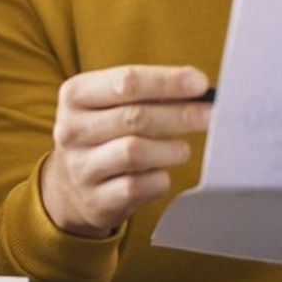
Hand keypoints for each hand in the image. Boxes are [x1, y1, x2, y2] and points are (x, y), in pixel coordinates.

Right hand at [40, 65, 212, 237]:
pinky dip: (159, 179)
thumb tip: (197, 87)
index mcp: (75, 95)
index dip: (168, 81)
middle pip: (134, 117)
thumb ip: (148, 92)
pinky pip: (138, 186)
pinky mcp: (96, 200)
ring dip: (170, 149)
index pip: (125, 81)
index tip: (200, 84)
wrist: (71, 187)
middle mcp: (71, 130)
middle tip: (210, 115)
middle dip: (180, 115)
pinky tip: (160, 173)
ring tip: (181, 149)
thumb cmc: (104, 134)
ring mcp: (81, 167)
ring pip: (135, 152)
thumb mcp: (111, 104)